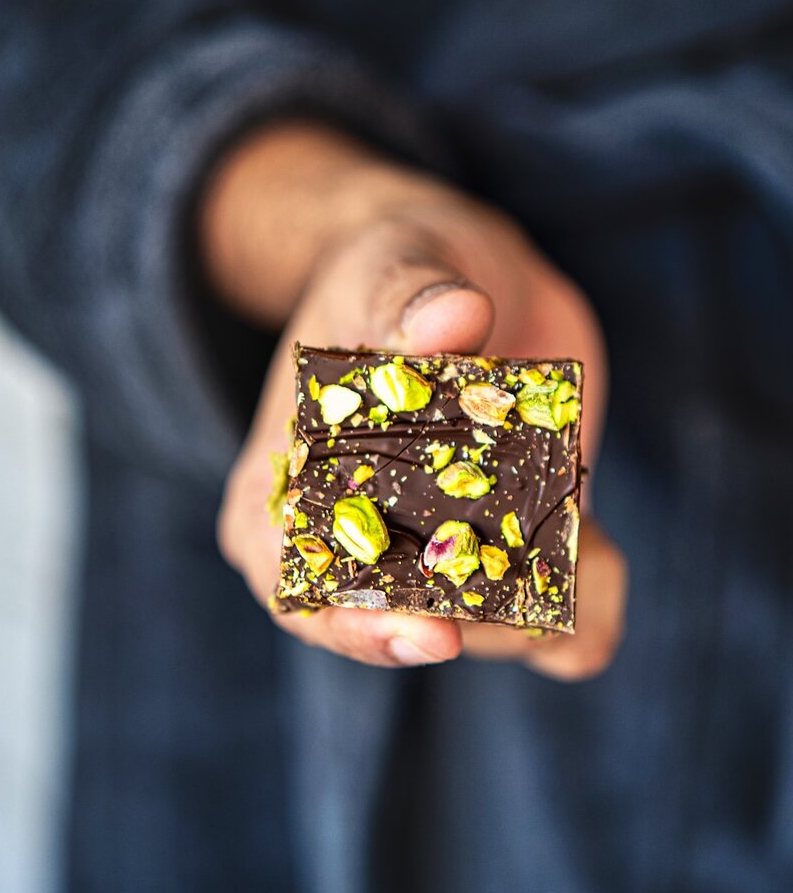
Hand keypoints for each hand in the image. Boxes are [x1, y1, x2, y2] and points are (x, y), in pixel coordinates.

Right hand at [207, 125, 626, 678]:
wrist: (462, 273)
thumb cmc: (393, 267)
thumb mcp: (387, 261)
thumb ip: (407, 293)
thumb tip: (454, 320)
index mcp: (288, 491)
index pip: (299, 587)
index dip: (354, 626)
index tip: (430, 632)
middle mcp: (357, 536)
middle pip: (401, 623)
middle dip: (475, 621)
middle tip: (535, 602)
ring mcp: (440, 545)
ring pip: (487, 628)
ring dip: (544, 606)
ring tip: (589, 545)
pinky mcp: (512, 542)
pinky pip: (552, 612)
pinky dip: (589, 604)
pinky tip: (604, 557)